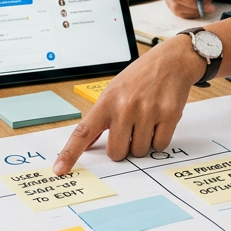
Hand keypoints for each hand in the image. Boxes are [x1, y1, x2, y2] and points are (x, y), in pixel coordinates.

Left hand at [55, 34, 205, 172]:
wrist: (171, 61)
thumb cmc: (140, 77)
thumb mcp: (113, 91)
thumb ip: (100, 118)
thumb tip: (86, 144)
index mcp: (107, 102)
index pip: (83, 132)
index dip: (70, 153)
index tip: (59, 169)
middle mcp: (125, 107)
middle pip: (116, 153)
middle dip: (123, 147)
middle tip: (130, 130)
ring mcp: (147, 112)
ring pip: (139, 152)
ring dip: (143, 142)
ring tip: (147, 120)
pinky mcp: (168, 115)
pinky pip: (159, 145)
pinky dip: (159, 138)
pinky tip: (159, 120)